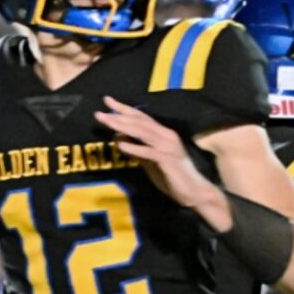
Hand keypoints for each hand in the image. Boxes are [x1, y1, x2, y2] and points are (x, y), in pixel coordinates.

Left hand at [96, 96, 222, 216]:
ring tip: (107, 123)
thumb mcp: (150, 161)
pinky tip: (121, 145)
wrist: (194, 192)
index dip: (124, 108)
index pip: (141, 117)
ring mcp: (168, 147)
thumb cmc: (172, 177)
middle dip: (118, 116)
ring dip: (123, 127)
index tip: (107, 101)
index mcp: (163, 133)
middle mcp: (166, 136)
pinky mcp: (167, 160)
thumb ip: (137, 149)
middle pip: (140, 122)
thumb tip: (119, 138)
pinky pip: (148, 152)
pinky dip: (134, 148)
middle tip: (100, 113)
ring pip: (143, 133)